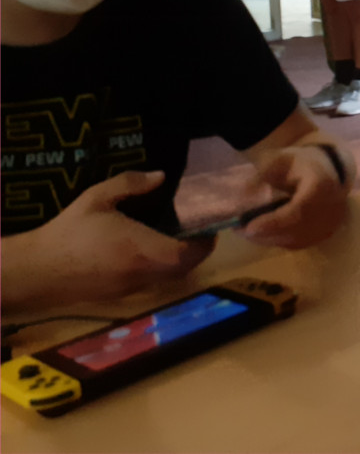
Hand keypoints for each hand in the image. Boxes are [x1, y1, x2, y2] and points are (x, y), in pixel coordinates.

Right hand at [2, 171, 215, 309]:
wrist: (37, 271)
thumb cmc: (69, 232)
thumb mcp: (97, 198)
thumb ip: (130, 183)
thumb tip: (161, 175)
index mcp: (143, 249)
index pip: (190, 254)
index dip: (205, 242)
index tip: (209, 225)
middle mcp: (144, 273)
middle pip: (185, 268)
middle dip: (197, 251)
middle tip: (197, 230)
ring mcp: (133, 288)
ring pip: (170, 278)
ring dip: (180, 261)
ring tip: (178, 237)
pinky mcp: (121, 296)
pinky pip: (152, 283)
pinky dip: (161, 269)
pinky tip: (150, 251)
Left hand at [238, 146, 348, 248]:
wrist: (329, 171)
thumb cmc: (301, 164)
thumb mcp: (279, 159)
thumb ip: (262, 175)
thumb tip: (244, 194)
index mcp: (322, 185)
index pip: (297, 209)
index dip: (274, 222)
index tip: (249, 228)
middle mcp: (331, 208)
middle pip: (295, 229)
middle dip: (266, 233)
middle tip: (239, 231)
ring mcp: (330, 223)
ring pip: (296, 240)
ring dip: (270, 239)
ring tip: (248, 231)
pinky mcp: (326, 233)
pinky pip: (299, 243)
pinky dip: (280, 240)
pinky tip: (265, 233)